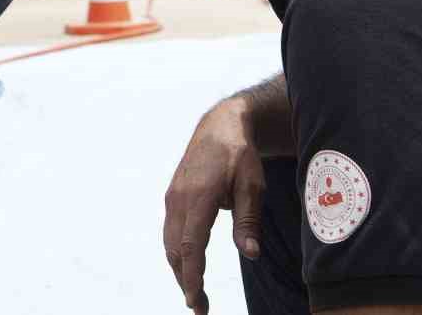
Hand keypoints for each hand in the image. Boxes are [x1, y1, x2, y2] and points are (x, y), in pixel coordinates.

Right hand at [163, 98, 265, 314]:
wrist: (220, 125)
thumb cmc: (239, 154)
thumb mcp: (252, 185)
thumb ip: (248, 221)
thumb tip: (250, 255)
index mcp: (198, 196)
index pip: (190, 246)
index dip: (192, 276)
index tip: (196, 300)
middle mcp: (179, 198)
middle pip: (175, 250)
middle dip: (185, 281)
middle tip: (200, 308)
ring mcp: (172, 197)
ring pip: (169, 242)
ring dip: (179, 269)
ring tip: (195, 293)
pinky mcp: (173, 196)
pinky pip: (170, 231)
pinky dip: (177, 253)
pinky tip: (188, 266)